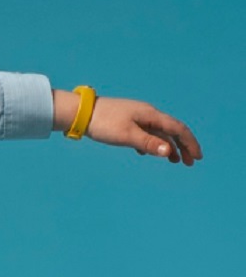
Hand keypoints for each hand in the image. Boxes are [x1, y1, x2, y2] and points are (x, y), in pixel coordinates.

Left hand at [53, 91, 202, 164]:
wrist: (80, 112)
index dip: (189, 143)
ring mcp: (136, 117)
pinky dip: (151, 143)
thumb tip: (169, 151)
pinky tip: (146, 153)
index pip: (177, 128)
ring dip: (167, 146)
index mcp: (150, 115)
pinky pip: (145, 132)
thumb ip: (149, 143)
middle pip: (171, 130)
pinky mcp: (126, 121)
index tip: (196, 158)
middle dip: (182, 146)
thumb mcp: (127, 135)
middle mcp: (147, 114)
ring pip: (158, 132)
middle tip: (188, 163)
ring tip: (173, 161)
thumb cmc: (103, 123)